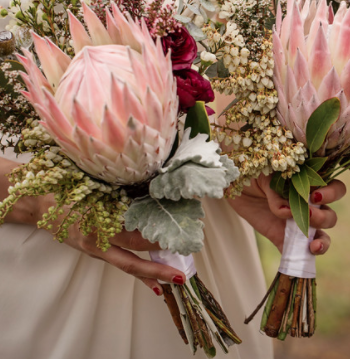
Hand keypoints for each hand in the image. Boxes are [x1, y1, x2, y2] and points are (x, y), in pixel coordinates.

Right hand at [18, 192, 185, 295]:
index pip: (132, 232)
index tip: (176, 232)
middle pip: (134, 251)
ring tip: (176, 278)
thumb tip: (149, 189)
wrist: (40, 203)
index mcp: (98, 219)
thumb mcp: (93, 187)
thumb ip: (118, 192)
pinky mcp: (95, 252)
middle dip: (159, 257)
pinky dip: (140, 275)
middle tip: (184, 258)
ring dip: (153, 272)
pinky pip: (121, 265)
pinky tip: (155, 286)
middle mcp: (98, 238)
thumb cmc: (68, 189)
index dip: (154, 236)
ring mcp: (96, 248)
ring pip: (129, 264)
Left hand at [228, 174, 345, 254]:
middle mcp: (306, 203)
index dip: (332, 193)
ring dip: (322, 240)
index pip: (334, 187)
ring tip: (311, 243)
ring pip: (321, 235)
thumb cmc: (250, 166)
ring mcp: (295, 222)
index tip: (316, 197)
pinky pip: (297, 252)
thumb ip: (278, 189)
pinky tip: (301, 261)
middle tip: (309, 216)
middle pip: (330, 215)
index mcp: (309, 182)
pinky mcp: (281, 237)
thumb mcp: (265, 171)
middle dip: (325, 218)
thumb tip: (285, 211)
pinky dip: (302, 259)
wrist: (230, 178)